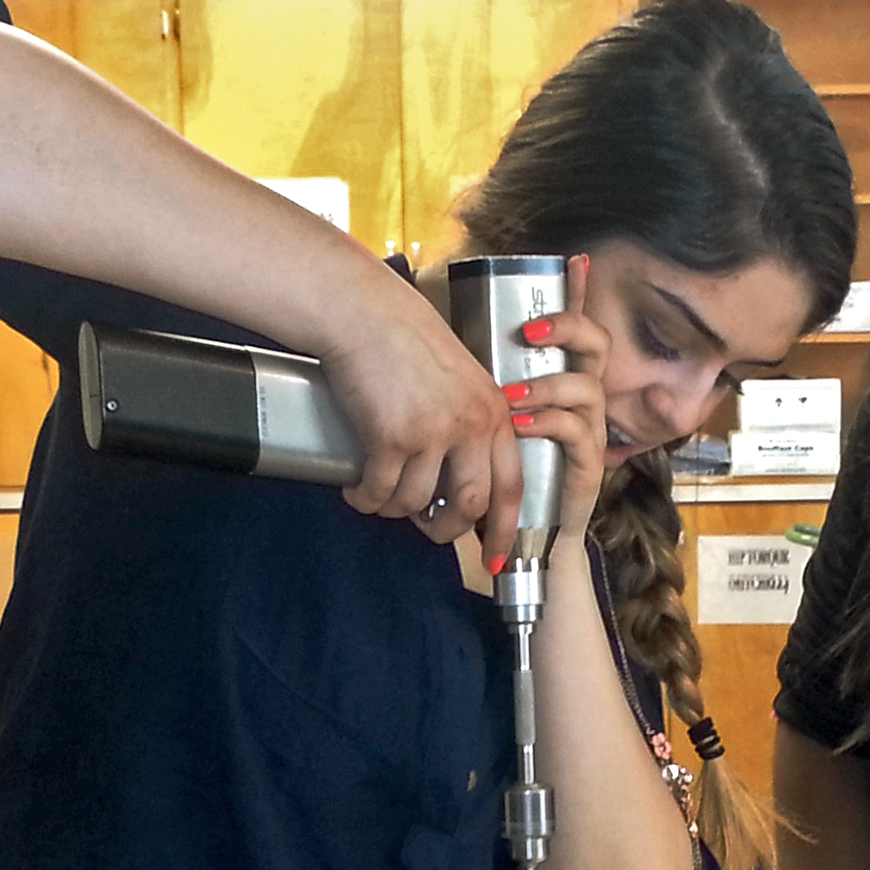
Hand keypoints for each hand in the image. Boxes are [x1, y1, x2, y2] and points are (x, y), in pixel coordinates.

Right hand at [310, 258, 522, 547]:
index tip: (494, 558)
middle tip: (426, 526)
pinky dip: (366, 499)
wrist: (363, 311)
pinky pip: (380, 490)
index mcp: (494, 412)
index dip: (503, 529)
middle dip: (446, 528)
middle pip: (470, 505)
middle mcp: (470, 426)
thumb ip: (469, 420)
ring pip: (418, 501)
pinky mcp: (390, 436)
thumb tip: (459, 473)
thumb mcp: (460, 377)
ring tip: (380, 499)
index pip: (512, 486)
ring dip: (396, 510)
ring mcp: (431, 432)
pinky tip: (356, 491)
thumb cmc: (406, 338)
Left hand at [484, 253, 607, 569]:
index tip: (571, 261)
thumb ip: (474, 381)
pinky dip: (547, 423)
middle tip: (528, 330)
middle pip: (595, 344)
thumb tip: (431, 336)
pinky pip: (578, 431)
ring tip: (511, 393)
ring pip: (587, 387)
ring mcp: (589, 429)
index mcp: (559, 379)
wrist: (528, 538)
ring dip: (547, 385)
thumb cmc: (501, 474)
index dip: (576, 293)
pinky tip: (519, 424)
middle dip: (568, 328)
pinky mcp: (589, 463)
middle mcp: (581, 398)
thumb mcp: (484, 418)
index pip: (574, 327)